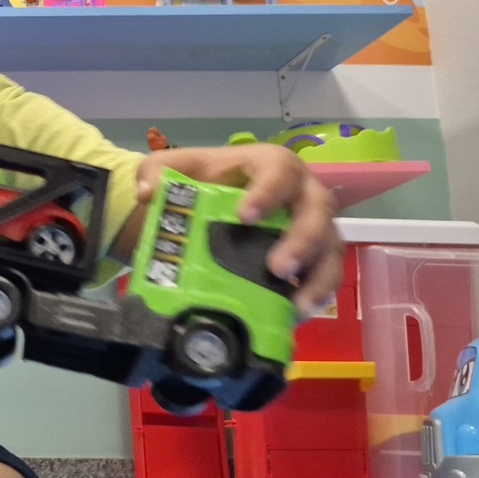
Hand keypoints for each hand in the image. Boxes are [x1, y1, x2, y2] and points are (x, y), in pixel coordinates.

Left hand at [133, 143, 342, 316]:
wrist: (209, 200)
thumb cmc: (203, 179)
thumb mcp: (176, 169)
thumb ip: (156, 171)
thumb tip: (148, 194)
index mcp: (271, 164)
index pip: (279, 171)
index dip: (268, 192)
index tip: (244, 216)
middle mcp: (302, 192)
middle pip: (318, 210)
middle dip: (302, 240)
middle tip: (277, 269)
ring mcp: (312, 223)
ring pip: (331, 244)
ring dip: (318, 274)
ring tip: (296, 302)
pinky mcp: (313, 253)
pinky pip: (326, 272)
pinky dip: (316, 292)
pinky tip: (297, 312)